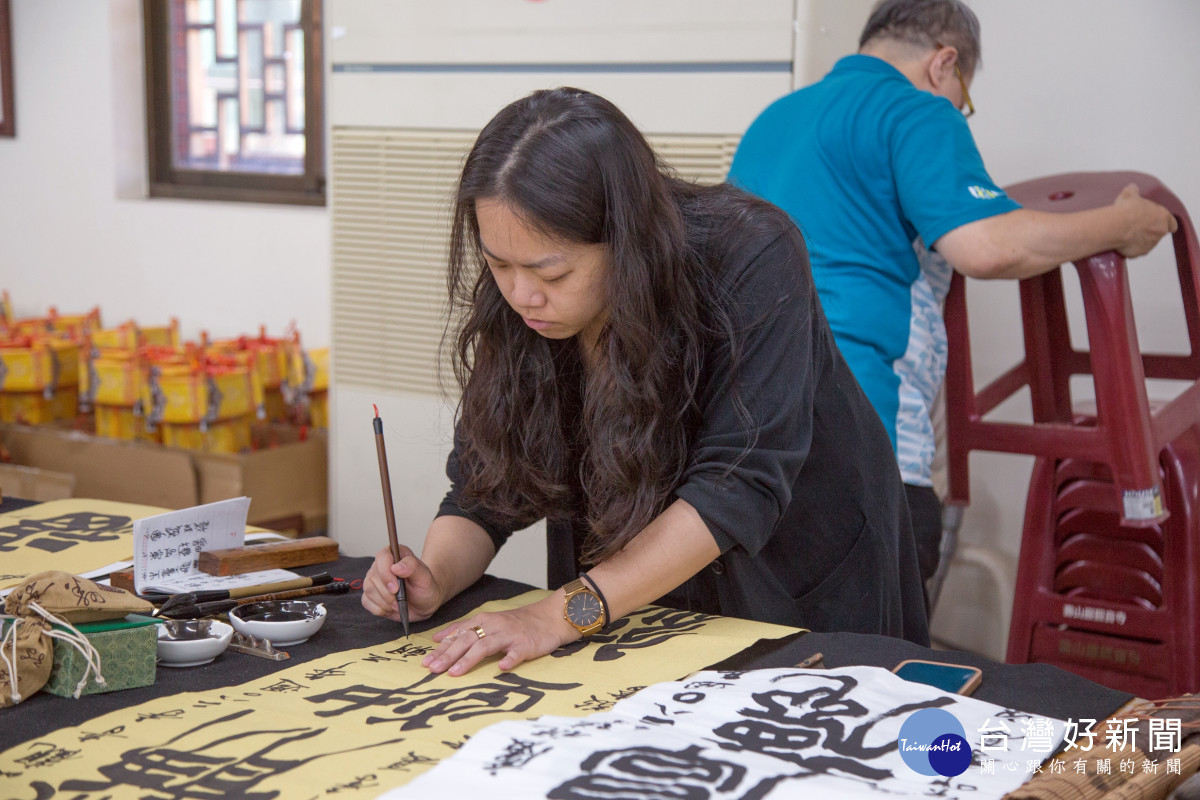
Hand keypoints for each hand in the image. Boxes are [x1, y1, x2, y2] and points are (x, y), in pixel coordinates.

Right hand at [360, 546, 444, 622]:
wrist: (423, 603)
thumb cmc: (425, 587)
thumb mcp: (424, 576)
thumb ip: (412, 567)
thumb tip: (396, 567)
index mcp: (395, 554)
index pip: (382, 557)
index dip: (386, 573)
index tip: (395, 588)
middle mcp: (381, 565)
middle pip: (373, 577)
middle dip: (387, 593)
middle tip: (400, 600)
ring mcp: (373, 580)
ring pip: (369, 590)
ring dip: (384, 602)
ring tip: (397, 604)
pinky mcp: (370, 594)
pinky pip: (366, 601)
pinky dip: (379, 609)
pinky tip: (390, 608)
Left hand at [421, 594, 577, 676]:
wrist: (548, 618)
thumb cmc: (515, 625)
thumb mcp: (487, 623)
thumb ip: (463, 630)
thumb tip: (437, 639)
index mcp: (482, 621)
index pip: (457, 635)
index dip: (441, 649)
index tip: (425, 663)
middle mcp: (493, 626)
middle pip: (466, 640)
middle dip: (448, 655)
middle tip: (433, 669)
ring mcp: (509, 635)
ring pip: (486, 645)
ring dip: (469, 659)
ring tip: (455, 673)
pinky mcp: (526, 644)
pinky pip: (516, 652)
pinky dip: (509, 659)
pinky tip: (501, 668)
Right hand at [1114, 183, 1177, 257]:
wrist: (1116, 226)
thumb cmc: (1126, 211)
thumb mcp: (1129, 194)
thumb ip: (1134, 190)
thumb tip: (1132, 188)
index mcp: (1162, 216)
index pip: (1172, 223)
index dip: (1165, 223)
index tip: (1159, 222)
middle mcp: (1160, 231)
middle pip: (1158, 233)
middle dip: (1150, 231)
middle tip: (1137, 227)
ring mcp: (1150, 243)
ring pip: (1147, 243)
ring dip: (1140, 240)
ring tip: (1126, 234)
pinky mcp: (1139, 253)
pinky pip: (1135, 252)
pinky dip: (1130, 249)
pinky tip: (1122, 242)